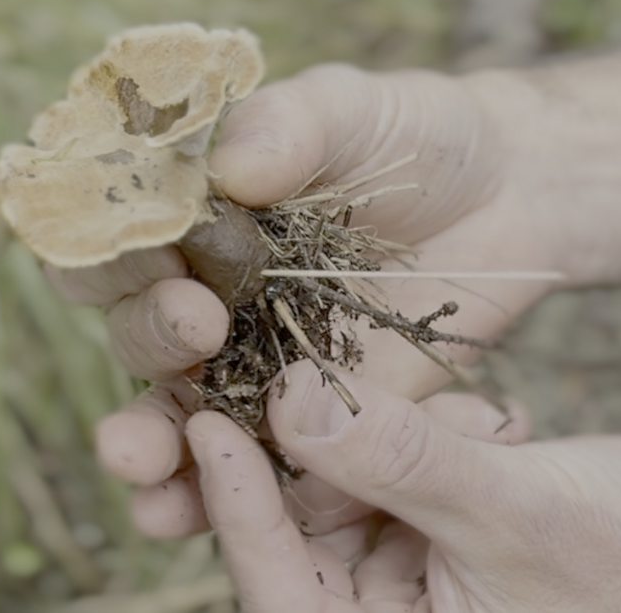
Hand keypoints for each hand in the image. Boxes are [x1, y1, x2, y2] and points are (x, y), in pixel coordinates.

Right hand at [47, 64, 563, 536]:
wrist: (506, 196)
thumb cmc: (416, 134)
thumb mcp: (356, 107)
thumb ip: (294, 125)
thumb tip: (231, 171)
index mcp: (192, 208)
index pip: (114, 232)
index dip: (115, 249)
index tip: (160, 253)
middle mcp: (206, 288)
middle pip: (136, 326)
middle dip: (149, 335)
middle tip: (197, 327)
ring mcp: (254, 358)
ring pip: (176, 408)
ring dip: (146, 439)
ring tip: (135, 462)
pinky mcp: (309, 414)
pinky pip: (254, 456)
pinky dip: (214, 489)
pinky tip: (185, 513)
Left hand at [189, 361, 620, 611]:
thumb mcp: (514, 509)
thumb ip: (404, 460)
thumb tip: (292, 403)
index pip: (280, 586)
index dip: (237, 507)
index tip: (203, 422)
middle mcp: (382, 608)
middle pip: (298, 525)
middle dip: (312, 452)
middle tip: (285, 370)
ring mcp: (402, 558)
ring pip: (344, 477)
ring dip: (392, 436)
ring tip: (477, 428)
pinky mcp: (424, 510)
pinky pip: (390, 455)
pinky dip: (430, 430)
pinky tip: (499, 428)